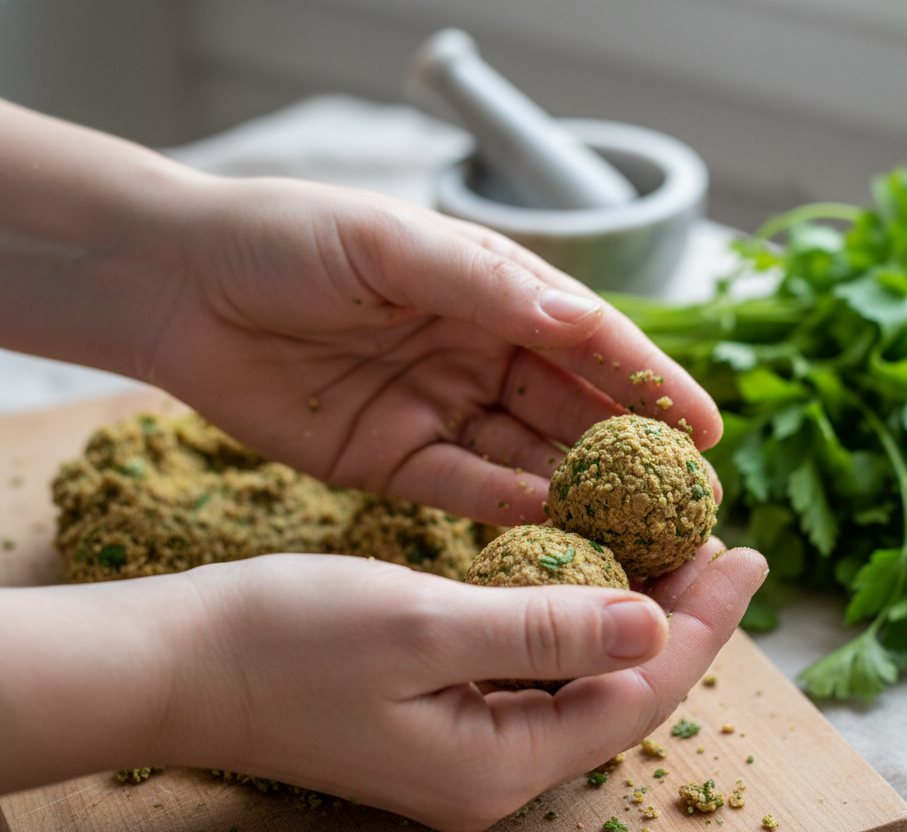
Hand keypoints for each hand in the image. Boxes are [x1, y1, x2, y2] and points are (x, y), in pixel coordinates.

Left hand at [116, 176, 718, 525]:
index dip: (653, 384)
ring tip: (633, 533)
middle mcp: (480, 352)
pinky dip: (504, 510)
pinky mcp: (392, 460)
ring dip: (578, 493)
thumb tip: (581, 321)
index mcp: (493, 290)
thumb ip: (484, 285)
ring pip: (527, 458)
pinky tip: (547, 527)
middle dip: (631, 454)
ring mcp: (440, 409)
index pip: (591, 341)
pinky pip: (461, 489)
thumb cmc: (288, 238)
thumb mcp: (390, 244)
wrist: (180, 284)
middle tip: (686, 503)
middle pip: (572, 410)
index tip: (708, 429)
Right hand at [151, 539, 765, 830]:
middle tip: (721, 541)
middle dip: (681, 618)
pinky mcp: (443, 715)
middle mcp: (493, 769)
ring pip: (583, 678)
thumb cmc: (287, 641)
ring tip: (675, 548)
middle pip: (621, 690)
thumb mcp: (426, 625)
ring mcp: (467, 747)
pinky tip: (592, 569)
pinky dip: (575, 617)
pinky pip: (537, 669)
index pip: (638, 692)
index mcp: (498, 763)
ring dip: (633, 613)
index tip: (747, 553)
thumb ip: (546, 629)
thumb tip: (656, 625)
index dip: (704, 624)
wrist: (180, 663)